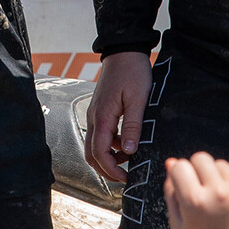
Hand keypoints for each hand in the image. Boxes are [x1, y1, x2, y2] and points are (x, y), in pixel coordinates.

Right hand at [85, 53, 151, 185]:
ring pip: (95, 145)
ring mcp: (96, 114)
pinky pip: (101, 134)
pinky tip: (127, 143)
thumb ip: (132, 126)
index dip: (111, 169)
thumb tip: (130, 152)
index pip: (99, 153)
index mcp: (102, 117)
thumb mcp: (138, 100)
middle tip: (124, 176)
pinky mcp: (101, 110)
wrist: (124, 51)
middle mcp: (94, 118)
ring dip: (109, 157)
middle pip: (91, 153)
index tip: (126, 177)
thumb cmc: (132, 72)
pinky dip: (111, 144)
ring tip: (130, 160)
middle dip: (105, 169)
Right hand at [164, 153, 228, 228]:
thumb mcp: (177, 224)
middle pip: (201, 158)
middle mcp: (218, 194)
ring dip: (216, 177)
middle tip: (200, 193)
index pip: (180, 166)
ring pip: (222, 165)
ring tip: (218, 202)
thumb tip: (171, 162)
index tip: (183, 187)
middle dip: (197, 171)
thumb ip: (171, 191)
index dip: (179, 176)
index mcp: (194, 201)